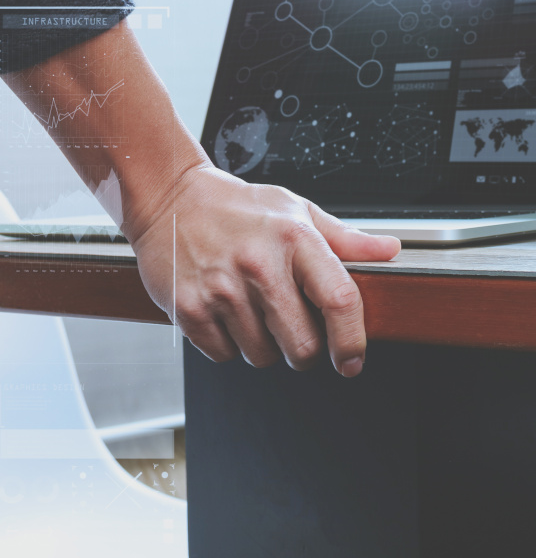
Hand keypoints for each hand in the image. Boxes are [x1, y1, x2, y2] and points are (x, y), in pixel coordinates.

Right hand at [129, 165, 400, 375]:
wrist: (168, 197)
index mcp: (294, 239)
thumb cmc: (235, 207)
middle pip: (302, 346)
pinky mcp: (188, 307)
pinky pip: (222, 354)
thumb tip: (388, 250)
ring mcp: (221, 289)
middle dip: (303, 353)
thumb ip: (343, 238)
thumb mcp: (294, 210)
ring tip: (250, 315)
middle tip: (293, 336)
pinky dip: (226, 344)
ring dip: (261, 347)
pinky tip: (223, 316)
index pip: (340, 301)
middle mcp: (258, 265)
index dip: (352, 341)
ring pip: (260, 355)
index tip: (351, 360)